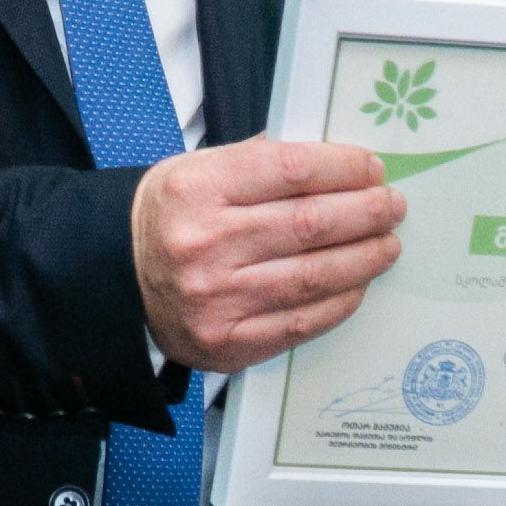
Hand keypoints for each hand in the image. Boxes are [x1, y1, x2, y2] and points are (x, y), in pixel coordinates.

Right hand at [133, 138, 404, 375]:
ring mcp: (215, 298)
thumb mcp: (198, 169)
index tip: (370, 168)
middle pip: (309, 223)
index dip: (343, 168)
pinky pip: (300, 322)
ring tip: (386, 243)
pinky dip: (339, 302)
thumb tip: (338, 166)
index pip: (290, 170)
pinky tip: (357, 283)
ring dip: (363, 258)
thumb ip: (262, 163)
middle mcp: (204, 244)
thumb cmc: (167, 218)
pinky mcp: (225, 342)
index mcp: (196, 189)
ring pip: (313, 275)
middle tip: (391, 205)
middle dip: (365, 212)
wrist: (115, 277)